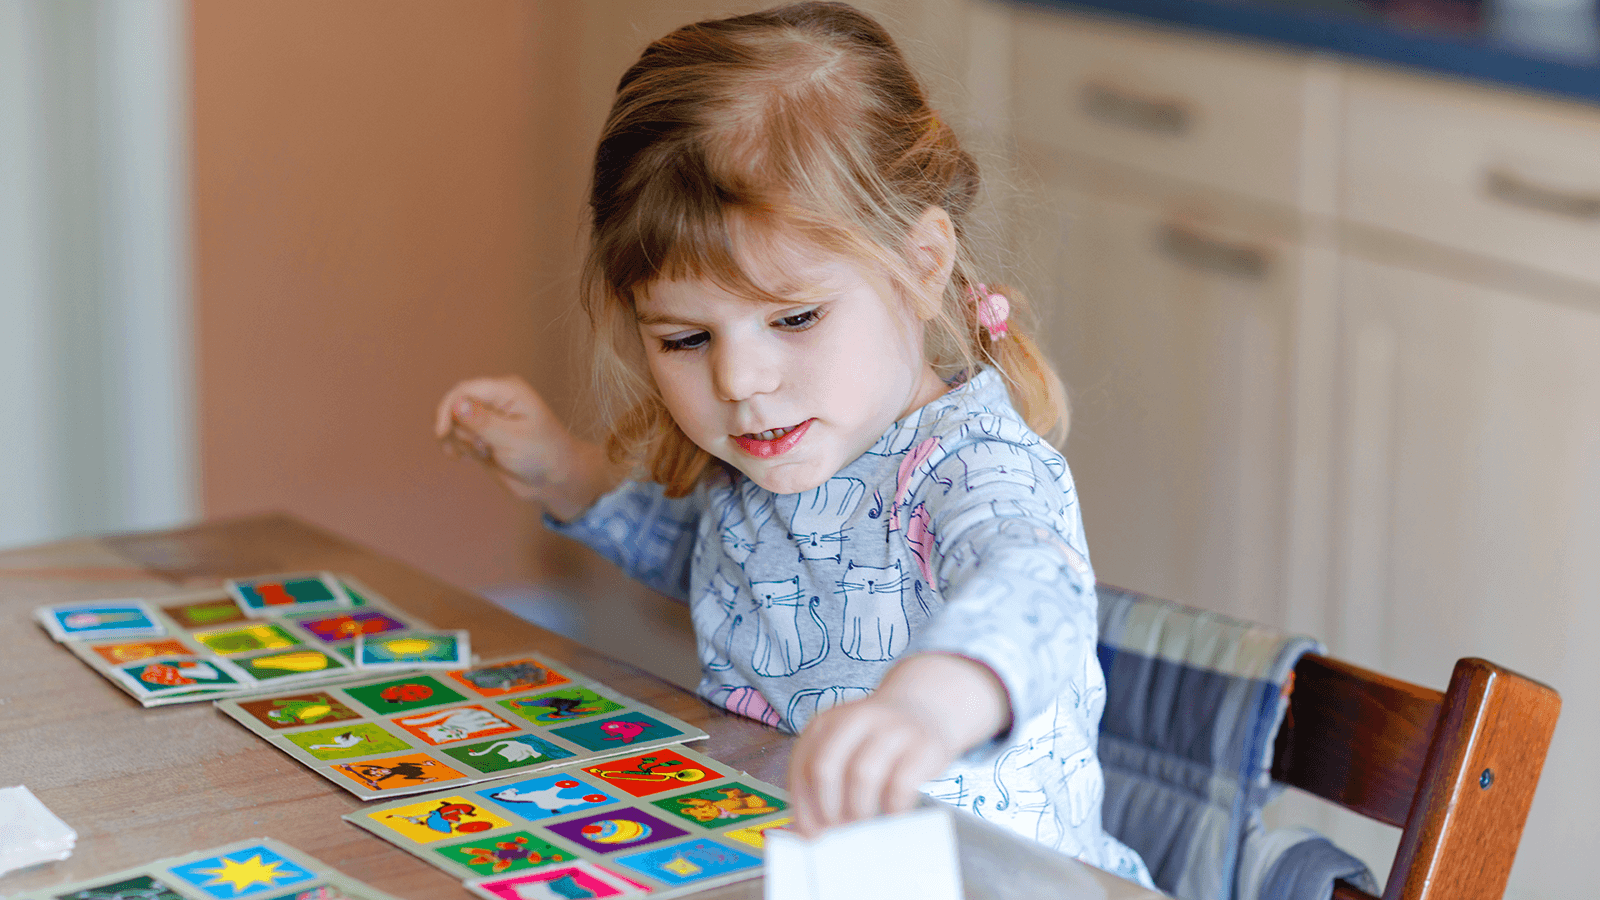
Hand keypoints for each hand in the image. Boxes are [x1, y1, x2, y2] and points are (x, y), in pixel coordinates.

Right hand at [434, 375, 621, 519]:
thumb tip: (457, 404)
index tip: (441, 432)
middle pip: (454, 406)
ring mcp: (487, 418)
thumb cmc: (544, 455)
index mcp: (507, 391)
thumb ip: (483, 423)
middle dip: (458, 428)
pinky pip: (457, 436)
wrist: (554, 479)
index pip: (464, 390)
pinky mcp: (482, 435)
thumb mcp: (513, 439)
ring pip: (453, 423)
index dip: (448, 408)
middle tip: (481, 447)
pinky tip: (468, 458)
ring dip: (462, 441)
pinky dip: (458, 447)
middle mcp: (495, 400)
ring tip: (485, 452)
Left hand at [786, 653, 1010, 836]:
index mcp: (827, 722)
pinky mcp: (923, 746)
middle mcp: (857, 719)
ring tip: (862, 819)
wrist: (922, 710)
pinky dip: (892, 807)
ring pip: (862, 775)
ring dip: (858, 809)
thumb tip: (809, 832)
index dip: (803, 805)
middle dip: (828, 807)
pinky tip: (892, 812)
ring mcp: (892, 729)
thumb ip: (819, 786)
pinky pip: (901, 784)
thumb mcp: (840, 751)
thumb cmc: (873, 743)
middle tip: (838, 827)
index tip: (812, 832)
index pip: (803, 766)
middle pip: (826, 767)